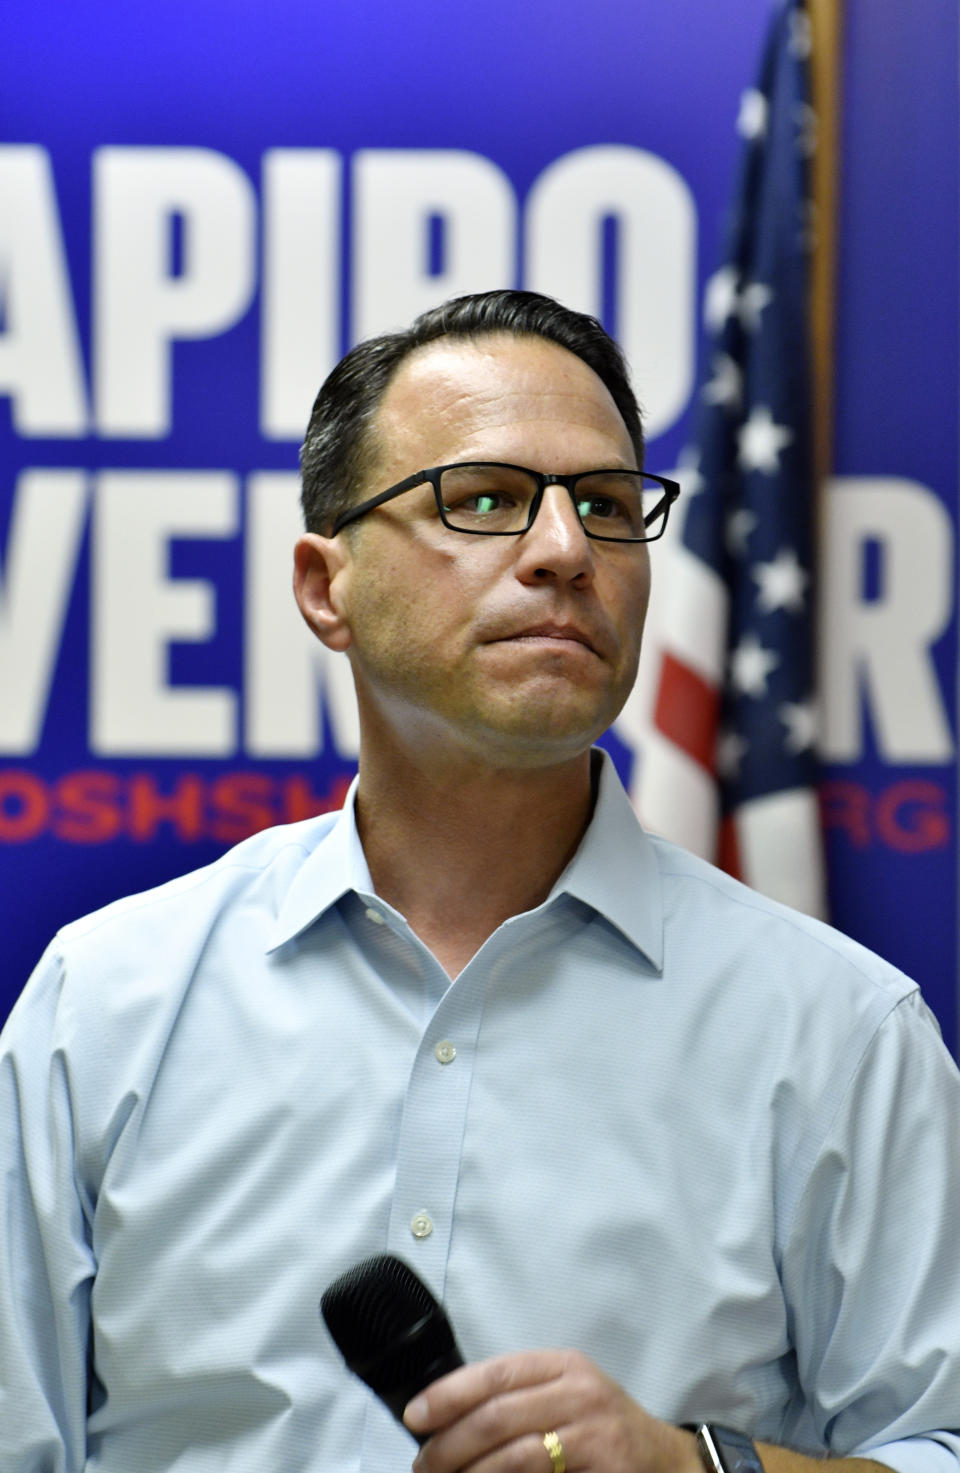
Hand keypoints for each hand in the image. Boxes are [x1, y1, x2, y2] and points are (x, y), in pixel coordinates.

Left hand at [403, 1348, 701, 1472]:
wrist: (668, 1465)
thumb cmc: (602, 1431)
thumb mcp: (566, 1398)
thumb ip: (518, 1401)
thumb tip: (445, 1420)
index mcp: (563, 1365)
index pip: (496, 1372)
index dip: (449, 1393)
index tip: (415, 1416)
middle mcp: (580, 1391)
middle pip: (499, 1415)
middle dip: (450, 1444)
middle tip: (424, 1465)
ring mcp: (595, 1432)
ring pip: (515, 1454)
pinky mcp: (606, 1468)